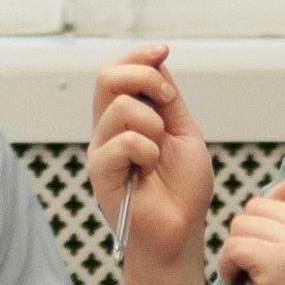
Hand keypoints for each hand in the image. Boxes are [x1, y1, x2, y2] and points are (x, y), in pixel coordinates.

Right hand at [91, 45, 214, 284]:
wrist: (181, 233)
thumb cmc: (184, 190)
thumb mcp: (185, 134)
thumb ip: (169, 100)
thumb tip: (158, 59)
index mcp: (128, 119)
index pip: (119, 71)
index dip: (139, 55)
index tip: (164, 51)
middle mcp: (108, 130)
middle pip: (107, 78)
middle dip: (144, 77)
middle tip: (167, 101)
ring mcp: (101, 150)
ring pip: (120, 108)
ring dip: (154, 126)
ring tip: (160, 154)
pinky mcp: (99, 173)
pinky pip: (123, 141)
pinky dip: (147, 150)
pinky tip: (150, 171)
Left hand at [219, 172, 284, 284]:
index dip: (272, 201)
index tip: (268, 236)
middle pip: (257, 205)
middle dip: (248, 236)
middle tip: (259, 270)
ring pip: (240, 225)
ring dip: (236, 254)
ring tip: (253, 282)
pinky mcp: (276, 262)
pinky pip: (232, 247)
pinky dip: (227, 269)